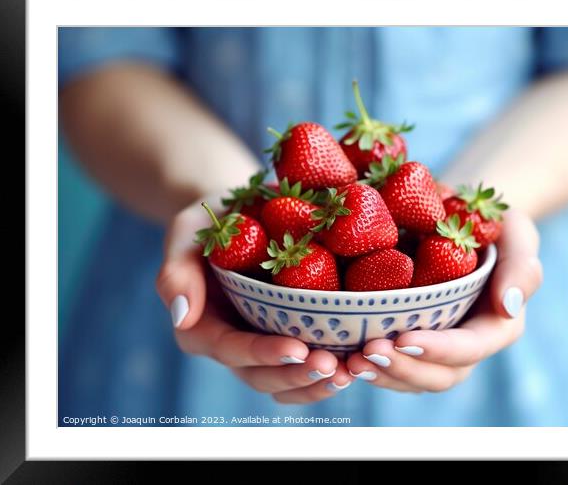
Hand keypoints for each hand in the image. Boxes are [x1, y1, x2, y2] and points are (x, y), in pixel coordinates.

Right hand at [155, 195, 353, 403]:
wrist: (239, 217)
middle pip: (262, 376)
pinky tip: (358, 361)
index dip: (265, 354)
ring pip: (286, 382)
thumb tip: (181, 317)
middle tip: (334, 367)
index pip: (232, 349)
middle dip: (298, 376)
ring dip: (317, 383)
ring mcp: (261, 346)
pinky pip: (304, 367)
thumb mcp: (186, 234)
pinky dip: (329, 371)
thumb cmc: (210, 224)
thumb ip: (176, 272)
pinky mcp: (287, 339)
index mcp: (203, 328)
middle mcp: (233, 346)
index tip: (298, 349)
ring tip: (351, 371)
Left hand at [345, 209, 542, 391]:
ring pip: (412, 378)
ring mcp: (437, 346)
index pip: (470, 348)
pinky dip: (368, 364)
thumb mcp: (518, 234)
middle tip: (368, 353)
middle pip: (439, 376)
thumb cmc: (494, 224)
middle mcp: (467, 345)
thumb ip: (522, 268)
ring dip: (381, 374)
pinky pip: (392, 363)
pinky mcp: (410, 339)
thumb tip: (508, 307)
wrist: (463, 218)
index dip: (438, 350)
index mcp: (496, 326)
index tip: (405, 338)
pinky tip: (341, 354)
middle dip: (403, 369)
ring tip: (349, 361)